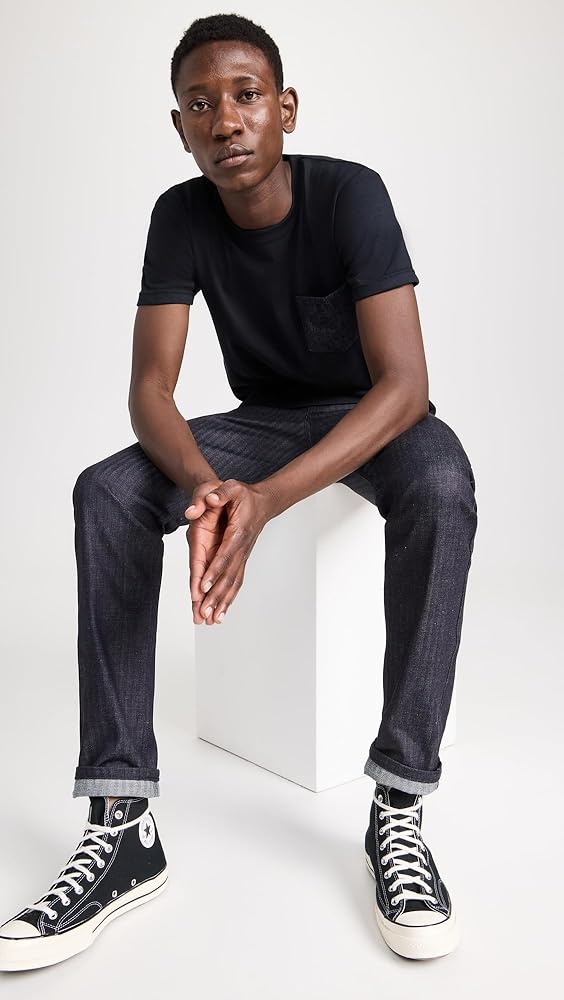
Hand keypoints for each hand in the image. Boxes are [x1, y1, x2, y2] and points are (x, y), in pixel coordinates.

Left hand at [185, 479, 274, 624]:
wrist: (264, 502)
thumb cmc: (245, 495)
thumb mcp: (232, 487)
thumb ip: (220, 493)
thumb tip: (209, 498)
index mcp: (238, 533)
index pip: (225, 555)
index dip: (215, 571)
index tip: (204, 586)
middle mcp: (242, 549)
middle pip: (229, 575)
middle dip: (216, 595)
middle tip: (204, 613)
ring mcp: (243, 557)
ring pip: (233, 583)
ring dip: (222, 602)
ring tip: (212, 620)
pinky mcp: (241, 560)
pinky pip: (235, 582)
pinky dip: (229, 599)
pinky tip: (222, 613)